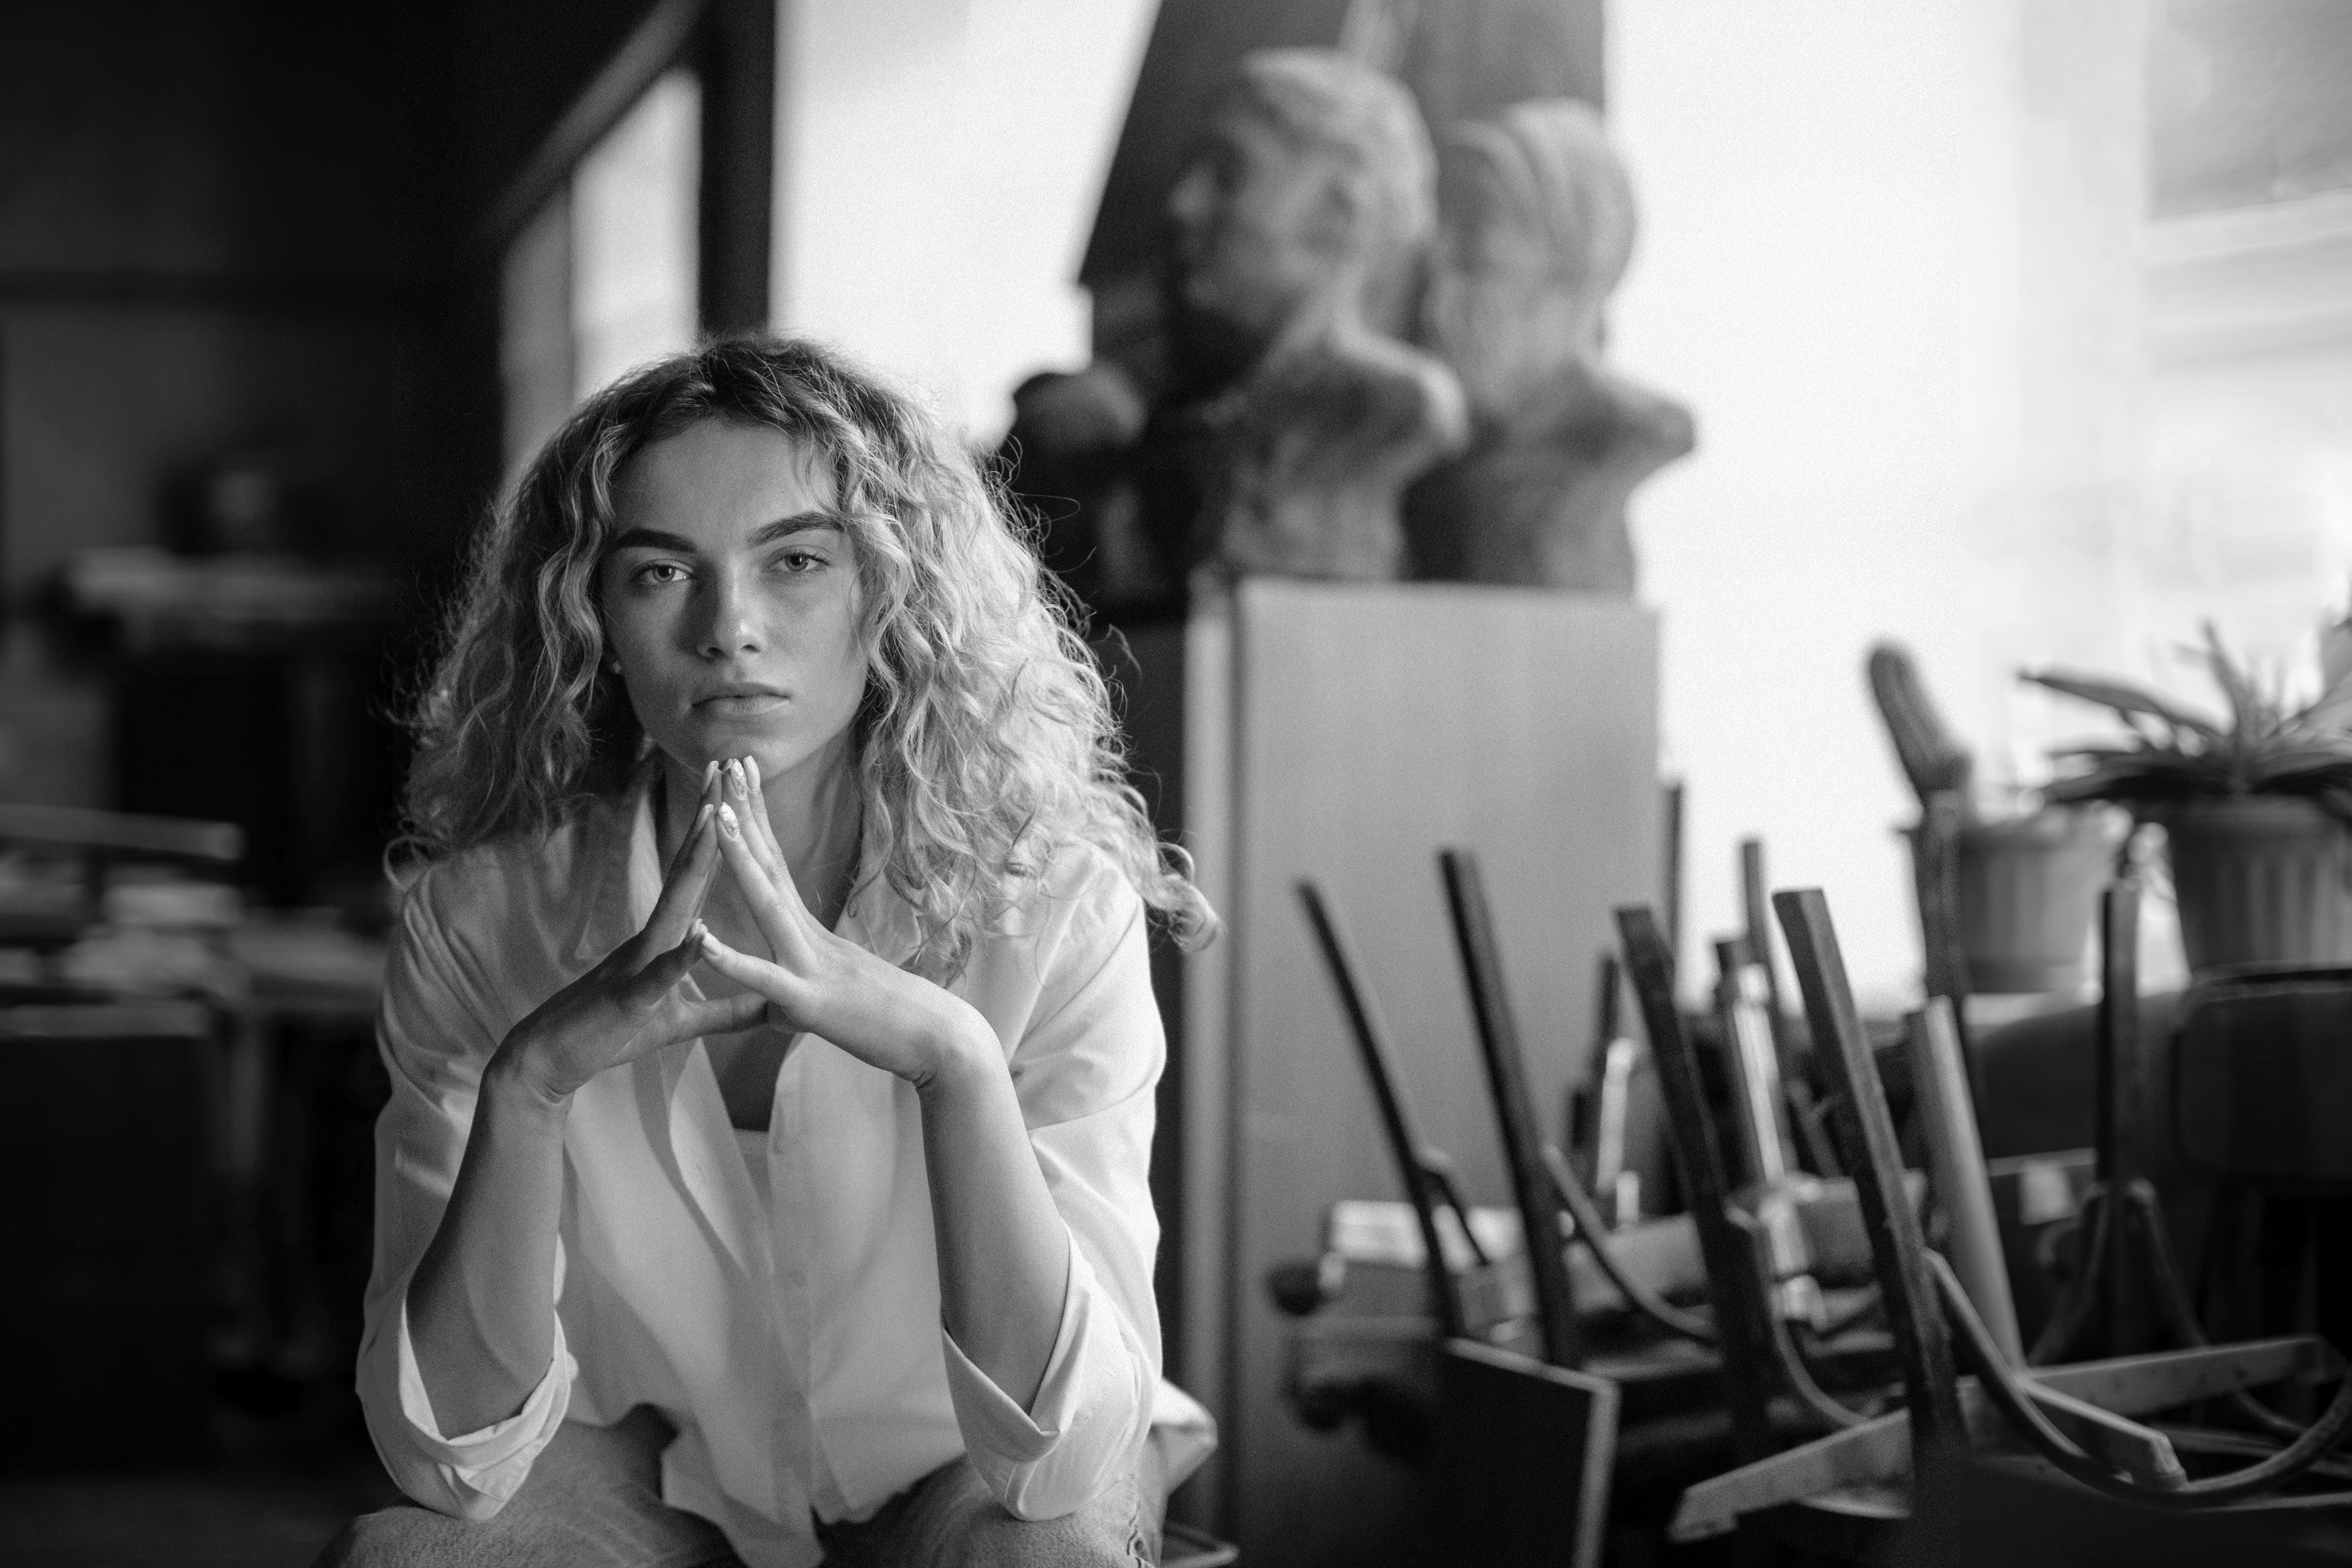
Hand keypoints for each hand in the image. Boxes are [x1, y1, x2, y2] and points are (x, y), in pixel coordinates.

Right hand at [491, 770, 764, 1105]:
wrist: (552, 1060)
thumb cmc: (612, 1034)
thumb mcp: (682, 1024)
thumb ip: (727, 1013)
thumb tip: (770, 1006)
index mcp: (665, 940)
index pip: (697, 879)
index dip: (718, 837)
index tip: (734, 791)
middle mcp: (652, 940)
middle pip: (685, 874)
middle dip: (708, 823)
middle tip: (722, 768)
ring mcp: (638, 964)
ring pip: (672, 908)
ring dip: (694, 865)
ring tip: (716, 821)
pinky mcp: (629, 998)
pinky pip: (657, 975)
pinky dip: (680, 957)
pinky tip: (700, 935)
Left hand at [695, 758, 988, 1086]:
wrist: (941, 1045)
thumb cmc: (893, 1024)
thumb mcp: (831, 1003)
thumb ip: (796, 998)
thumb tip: (776, 1006)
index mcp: (811, 934)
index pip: (776, 866)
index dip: (754, 820)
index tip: (739, 774)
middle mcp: (809, 937)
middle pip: (770, 865)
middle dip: (744, 811)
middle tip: (725, 758)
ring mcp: (811, 966)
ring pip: (767, 904)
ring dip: (739, 857)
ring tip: (714, 812)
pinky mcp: (810, 1004)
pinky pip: (764, 979)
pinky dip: (732, 960)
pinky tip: (701, 939)